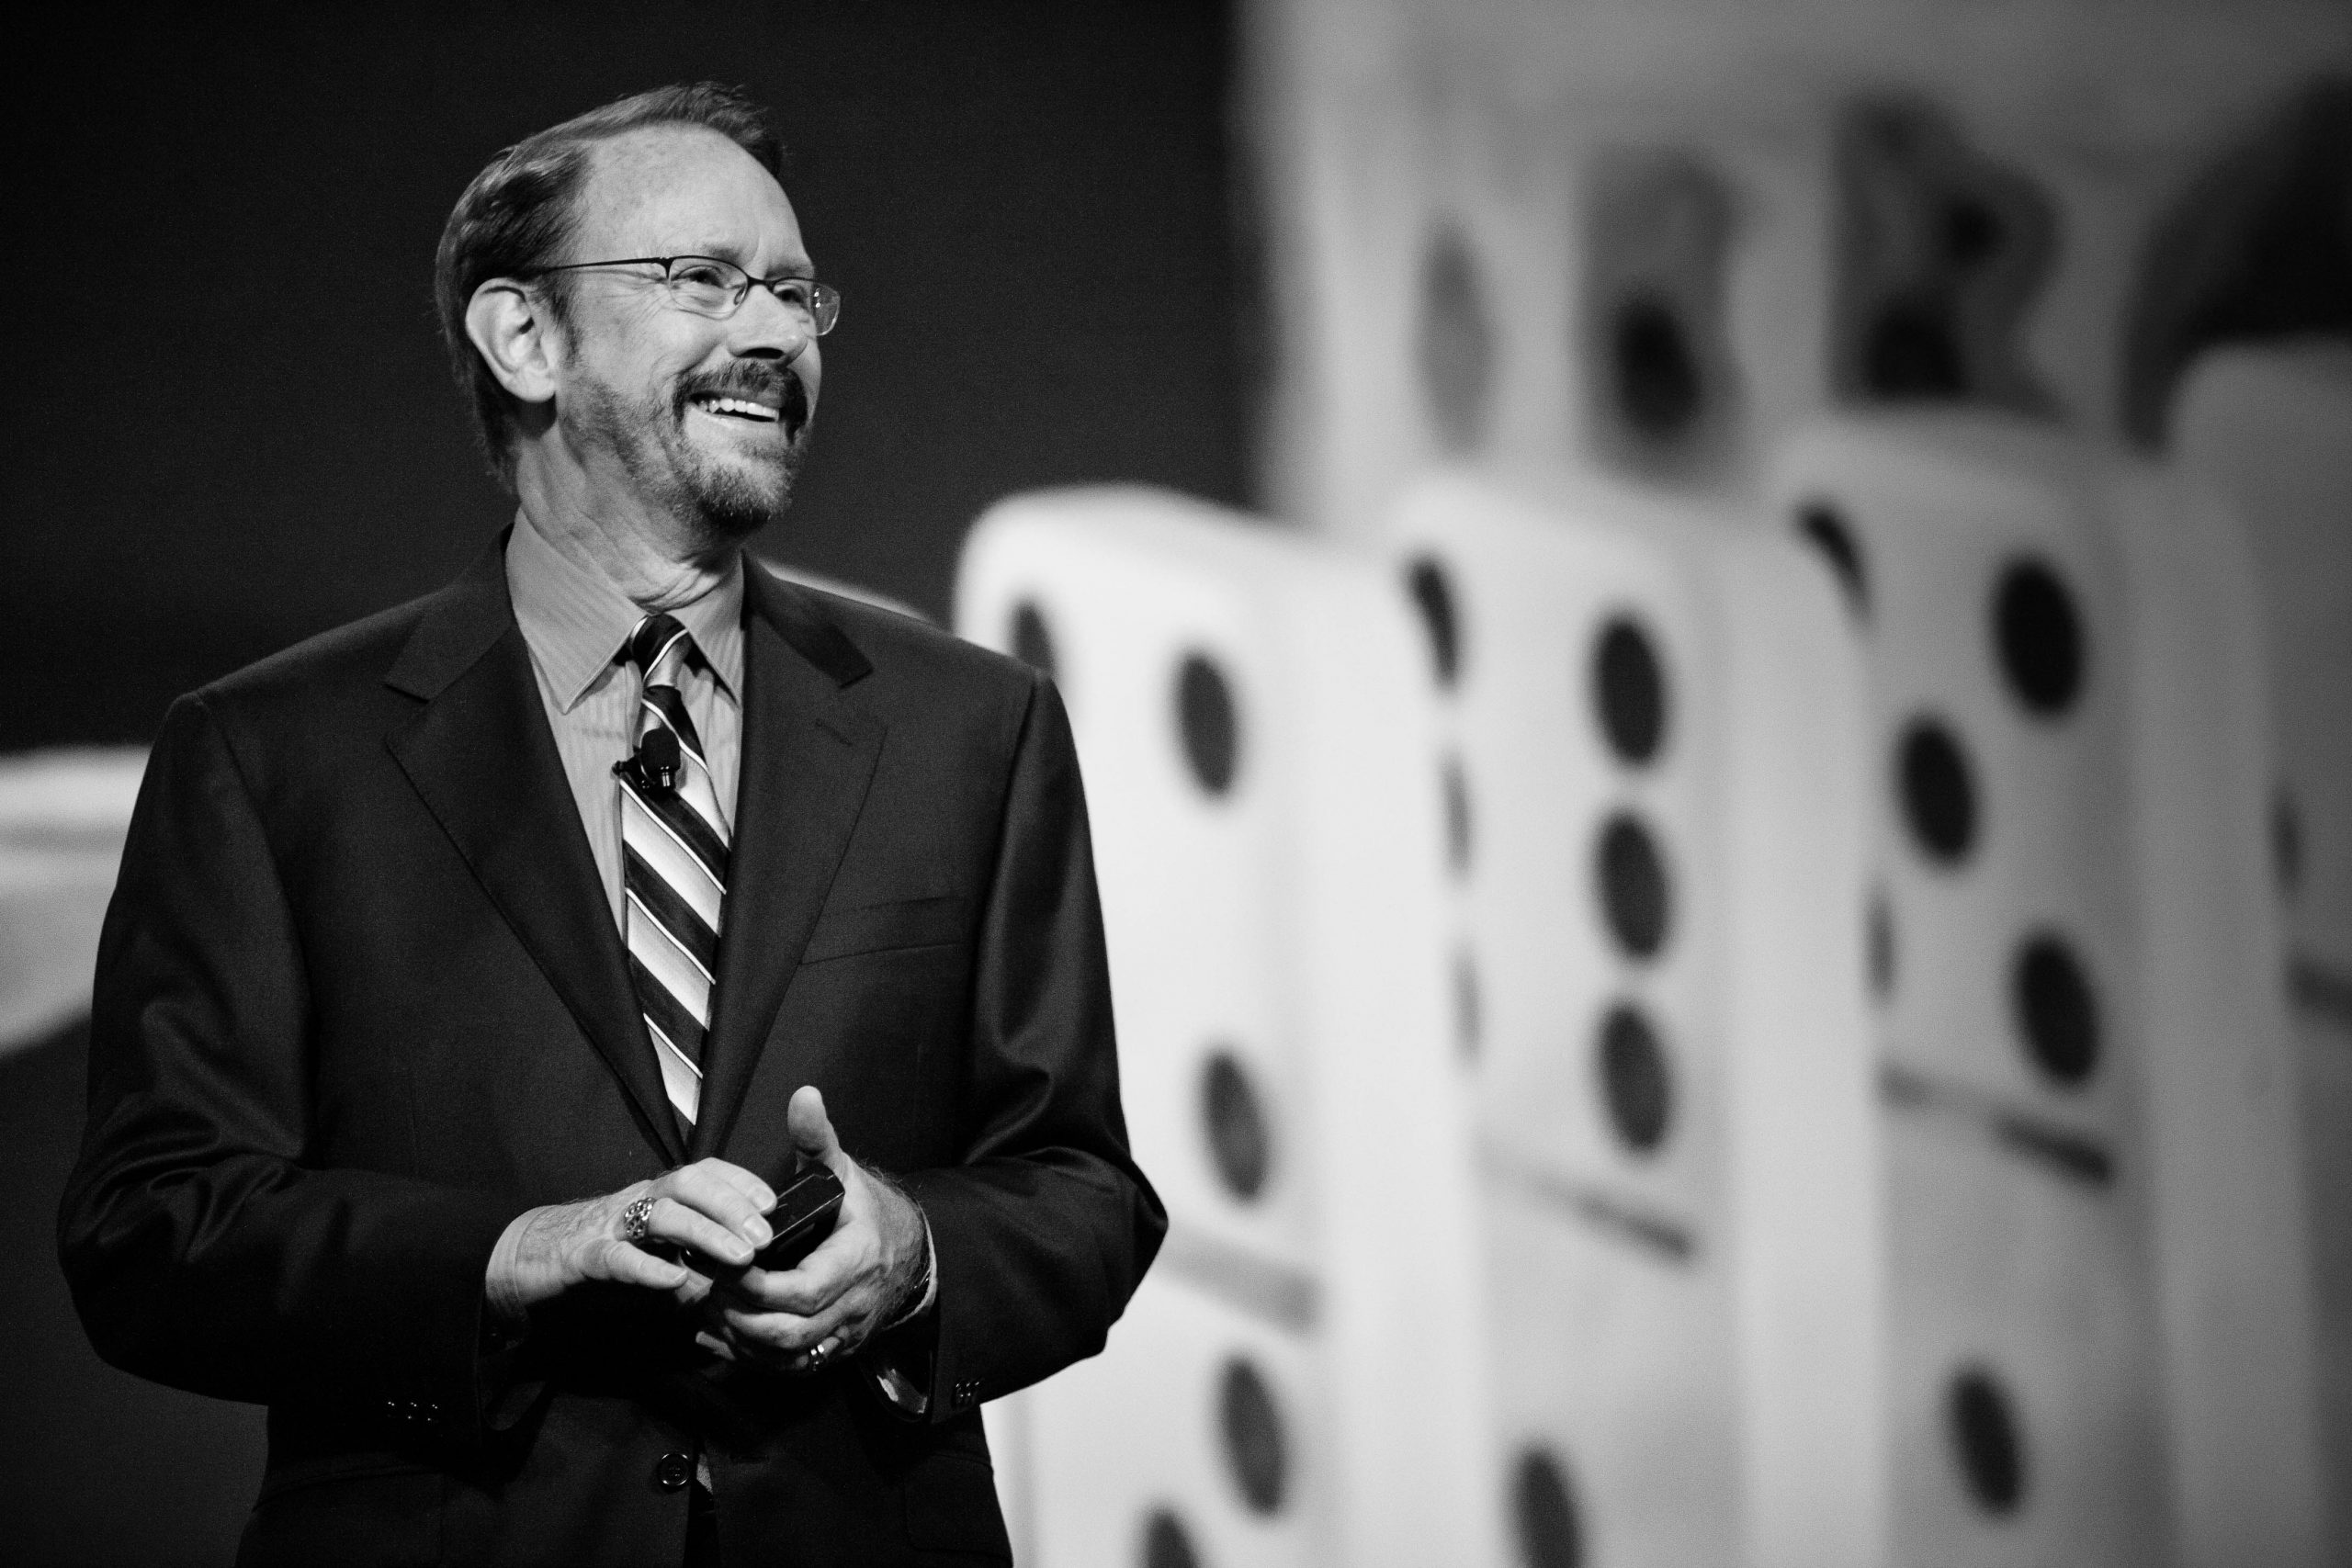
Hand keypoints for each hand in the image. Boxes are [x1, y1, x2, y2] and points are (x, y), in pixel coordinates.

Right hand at [485, 1158, 777, 1320]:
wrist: (528, 1259)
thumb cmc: (605, 1255)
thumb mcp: (658, 1256)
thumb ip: (697, 1262)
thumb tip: (747, 1281)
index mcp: (659, 1195)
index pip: (706, 1173)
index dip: (741, 1182)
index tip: (775, 1202)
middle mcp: (638, 1200)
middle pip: (689, 1184)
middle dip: (732, 1205)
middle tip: (765, 1235)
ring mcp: (610, 1225)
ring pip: (661, 1214)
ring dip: (706, 1233)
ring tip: (740, 1257)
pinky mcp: (583, 1258)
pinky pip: (616, 1258)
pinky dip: (647, 1269)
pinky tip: (674, 1282)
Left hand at [711, 1086, 927, 1372]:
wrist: (906, 1251)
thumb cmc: (864, 1209)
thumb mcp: (842, 1169)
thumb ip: (817, 1137)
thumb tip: (803, 1095)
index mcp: (858, 1260)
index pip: (804, 1289)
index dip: (757, 1286)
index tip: (723, 1265)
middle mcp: (855, 1304)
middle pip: (789, 1331)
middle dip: (739, 1316)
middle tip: (704, 1289)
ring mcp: (845, 1333)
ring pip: (786, 1355)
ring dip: (739, 1339)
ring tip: (705, 1309)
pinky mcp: (833, 1349)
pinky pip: (789, 1367)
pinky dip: (749, 1357)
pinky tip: (717, 1334)